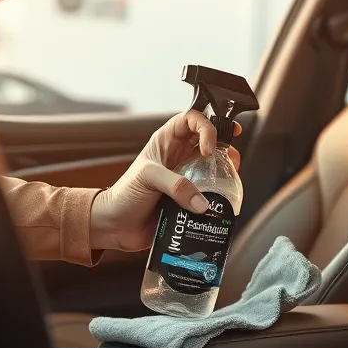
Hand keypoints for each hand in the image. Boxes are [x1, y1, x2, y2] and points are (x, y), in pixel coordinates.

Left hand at [89, 110, 240, 252]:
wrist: (116, 227)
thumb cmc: (124, 195)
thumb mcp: (147, 179)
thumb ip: (176, 186)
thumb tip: (202, 202)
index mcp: (167, 142)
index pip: (192, 120)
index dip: (205, 126)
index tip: (210, 147)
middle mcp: (180, 156)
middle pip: (210, 141)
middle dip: (225, 146)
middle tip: (231, 158)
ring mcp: (188, 178)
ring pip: (215, 167)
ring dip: (226, 171)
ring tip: (230, 179)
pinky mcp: (192, 199)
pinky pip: (212, 193)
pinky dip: (221, 195)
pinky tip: (223, 200)